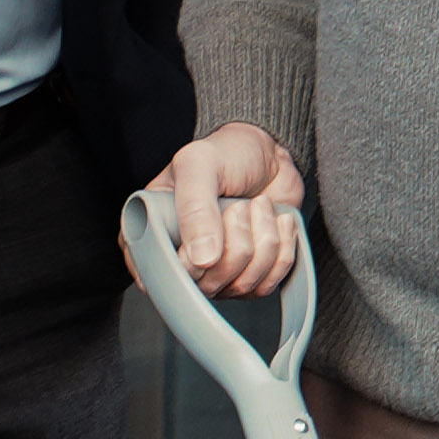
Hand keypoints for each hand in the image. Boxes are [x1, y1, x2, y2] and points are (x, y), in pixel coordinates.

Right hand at [149, 122, 310, 299]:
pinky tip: (275, 222)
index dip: (188, 263)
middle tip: (237, 207)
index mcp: (157, 230)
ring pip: (242, 285)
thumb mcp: (199, 164)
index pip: (160, 275)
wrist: (270, 153)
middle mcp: (186, 257)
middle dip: (235, 242)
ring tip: (257, 207)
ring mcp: (219, 269)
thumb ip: (194, 208)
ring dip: (262, 240)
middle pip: (208, 284)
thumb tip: (202, 259)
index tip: (210, 233)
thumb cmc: (228, 154)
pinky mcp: (251, 273)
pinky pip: (267, 284)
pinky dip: (281, 250)